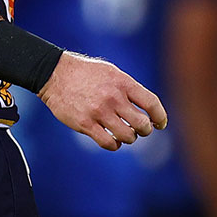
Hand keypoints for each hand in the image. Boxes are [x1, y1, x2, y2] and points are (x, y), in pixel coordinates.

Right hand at [37, 52, 167, 149]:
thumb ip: (129, 88)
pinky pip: (108, 143)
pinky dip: (115, 145)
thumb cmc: (86, 72)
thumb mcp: (112, 72)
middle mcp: (113, 98)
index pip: (151, 103)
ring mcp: (99, 112)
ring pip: (127, 136)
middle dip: (146, 130)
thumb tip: (147, 107)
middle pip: (142, 124)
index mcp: (123, 83)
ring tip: (126, 133)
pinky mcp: (85, 124)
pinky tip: (113, 140)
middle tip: (142, 130)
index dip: (160, 116)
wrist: (55, 74)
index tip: (161, 124)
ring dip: (130, 138)